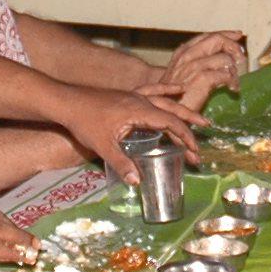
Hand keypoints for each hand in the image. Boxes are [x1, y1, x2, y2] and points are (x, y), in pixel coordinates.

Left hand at [52, 84, 199, 178]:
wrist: (67, 102)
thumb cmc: (84, 122)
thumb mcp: (103, 145)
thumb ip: (121, 163)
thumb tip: (138, 182)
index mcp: (139, 111)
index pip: (170, 123)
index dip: (186, 138)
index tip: (195, 152)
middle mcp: (141, 100)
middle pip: (173, 112)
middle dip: (190, 127)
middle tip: (203, 141)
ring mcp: (135, 96)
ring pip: (166, 101)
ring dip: (184, 110)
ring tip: (200, 119)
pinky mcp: (128, 95)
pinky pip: (154, 91)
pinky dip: (168, 90)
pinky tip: (178, 89)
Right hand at [158, 31, 247, 108]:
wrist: (163, 113)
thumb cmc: (171, 99)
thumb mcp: (179, 76)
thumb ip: (196, 65)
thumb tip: (220, 60)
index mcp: (182, 53)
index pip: (207, 36)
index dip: (225, 34)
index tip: (237, 36)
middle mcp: (188, 56)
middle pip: (217, 39)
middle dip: (234, 46)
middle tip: (241, 58)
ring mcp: (194, 66)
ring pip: (225, 58)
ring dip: (234, 71)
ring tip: (234, 81)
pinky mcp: (202, 79)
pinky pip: (226, 74)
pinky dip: (233, 82)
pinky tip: (233, 89)